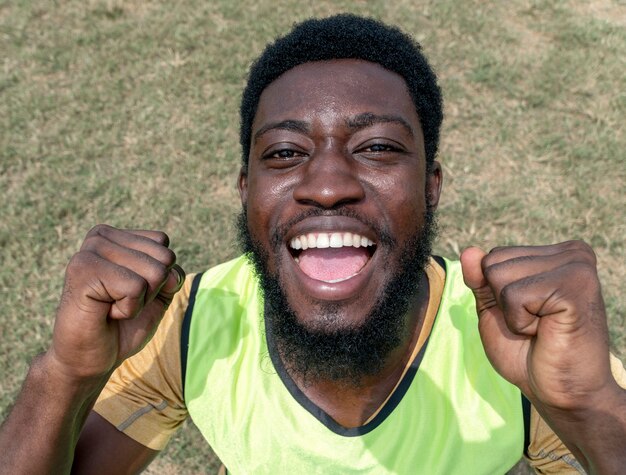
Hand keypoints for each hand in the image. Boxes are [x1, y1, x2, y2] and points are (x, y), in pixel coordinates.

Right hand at [46, 225, 184, 381]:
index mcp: (115, 236)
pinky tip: (105, 312)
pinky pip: (136, 287)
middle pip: (164, 257)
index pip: (163, 244)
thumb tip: (171, 270)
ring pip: (154, 272)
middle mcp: (100, 238)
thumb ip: (171, 274)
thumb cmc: (122, 326)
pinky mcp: (83, 271)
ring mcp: (89, 252)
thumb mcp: (157, 295)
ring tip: (111, 307)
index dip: (158, 278)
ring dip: (139, 300)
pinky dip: (128, 309)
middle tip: (119, 302)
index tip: (128, 292)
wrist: (90, 359)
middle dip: (151, 289)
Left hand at [460, 241, 615, 410]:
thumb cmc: (528, 353)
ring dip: (512, 312)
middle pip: (493, 261)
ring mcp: (577, 267)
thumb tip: (468, 251)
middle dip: (503, 301)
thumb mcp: (495, 310)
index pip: (494, 255)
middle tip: (536, 324)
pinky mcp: (576, 287)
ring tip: (543, 327)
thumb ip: (480, 280)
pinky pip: (513, 296)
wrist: (562, 394)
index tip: (529, 315)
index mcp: (558, 254)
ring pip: (498, 275)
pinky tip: (547, 331)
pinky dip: (520, 321)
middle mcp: (573, 253)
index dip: (498, 293)